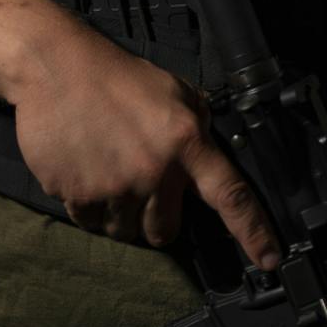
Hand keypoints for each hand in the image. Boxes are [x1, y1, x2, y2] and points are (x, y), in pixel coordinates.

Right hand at [6, 22, 282, 269]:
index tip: (270, 260)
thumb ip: (197, 130)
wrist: (57, 66)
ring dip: (120, 212)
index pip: (230, 194)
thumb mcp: (176, 92)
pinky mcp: (76, 194)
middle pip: (166, 232)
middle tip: (143, 186)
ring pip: (125, 231)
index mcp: (186, 141)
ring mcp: (113, 186)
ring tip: (109, 168)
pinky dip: (88, 205)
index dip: (254, 232)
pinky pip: (89, 222)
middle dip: (157, 217)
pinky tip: (85, 168)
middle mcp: (154, 170)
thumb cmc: (119, 77)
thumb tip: (207, 164)